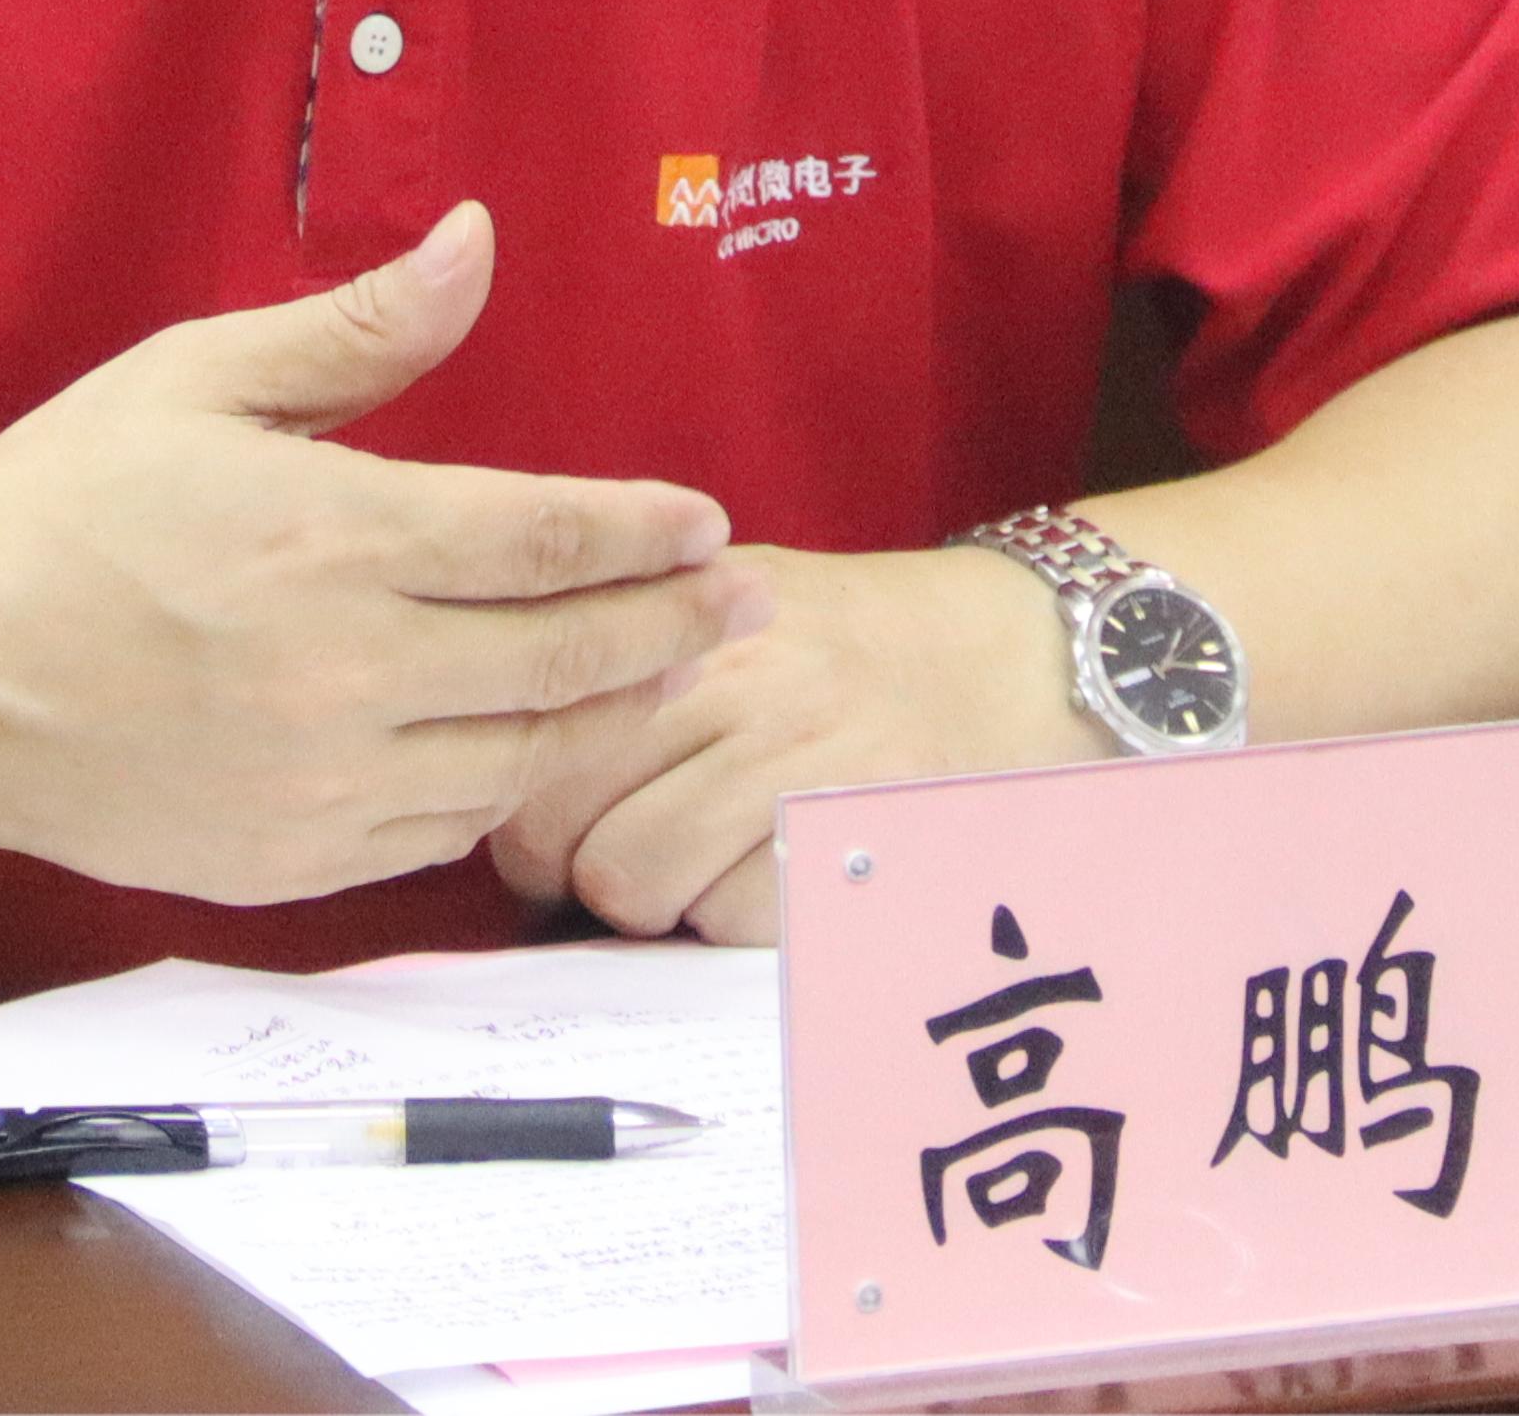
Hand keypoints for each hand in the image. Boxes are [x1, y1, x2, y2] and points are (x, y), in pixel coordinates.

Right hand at [0, 204, 768, 906]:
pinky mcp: (291, 859)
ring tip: (667, 671)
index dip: (645, 532)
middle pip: (566, 653)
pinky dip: (507, 785)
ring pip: (521, 754)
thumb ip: (359, 329)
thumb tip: (475, 242)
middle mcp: (348, 671)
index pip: (544, 537)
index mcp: (334, 537)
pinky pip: (444, 829)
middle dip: (676, 623)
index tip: (707, 522)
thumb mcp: (196, 381)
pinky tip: (530, 743)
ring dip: (611, 709)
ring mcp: (323, 780)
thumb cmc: (57, 514)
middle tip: (744, 601)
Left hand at [492, 541, 1091, 942]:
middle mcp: (730, 687)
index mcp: (685, 620)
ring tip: (692, 867)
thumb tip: (502, 739)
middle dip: (564, 863)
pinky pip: (725, 923)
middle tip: (607, 854)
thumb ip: (627, 648)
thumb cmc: (853, 643)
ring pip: (629, 884)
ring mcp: (791, 767)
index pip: (535, 730)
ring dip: (645, 900)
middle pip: (556, 822)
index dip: (518, 797)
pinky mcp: (845, 845)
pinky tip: (762, 880)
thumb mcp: (735, 596)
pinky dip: (727, 923)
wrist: (1016, 659)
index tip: (541, 813)